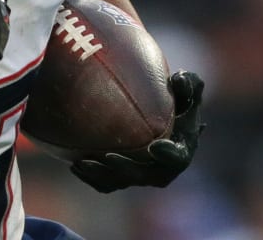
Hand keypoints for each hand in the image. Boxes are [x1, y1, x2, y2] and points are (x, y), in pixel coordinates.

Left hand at [70, 70, 205, 192]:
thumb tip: (178, 78)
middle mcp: (161, 168)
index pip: (178, 158)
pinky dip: (92, 179)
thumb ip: (188, 83)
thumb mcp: (185, 86)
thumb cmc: (171, 96)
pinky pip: (105, 184)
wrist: (152, 112)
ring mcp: (139, 175)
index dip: (169, 155)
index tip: (154, 145)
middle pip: (145, 176)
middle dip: (127, 169)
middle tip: (108, 156)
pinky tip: (74, 165)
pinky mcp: (120, 177)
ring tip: (81, 163)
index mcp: (181, 150)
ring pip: (121, 182)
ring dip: (102, 176)